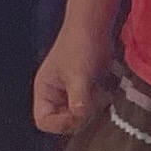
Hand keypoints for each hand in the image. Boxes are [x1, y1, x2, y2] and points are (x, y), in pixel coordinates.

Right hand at [32, 21, 116, 139]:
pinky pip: (90, 108)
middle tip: (93, 101)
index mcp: (44, 91)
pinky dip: (99, 104)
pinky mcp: (85, 91)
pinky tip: (106, 91)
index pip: (43, 121)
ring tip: (100, 93)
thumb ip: (78, 98)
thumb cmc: (80, 46)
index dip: (60, 123)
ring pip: (79, 117)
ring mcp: (70, 94)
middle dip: (80, 116)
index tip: (78, 114)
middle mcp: (54, 95)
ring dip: (92, 110)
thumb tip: (79, 116)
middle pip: (64, 123)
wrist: (94, 26)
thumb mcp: (78, 73)